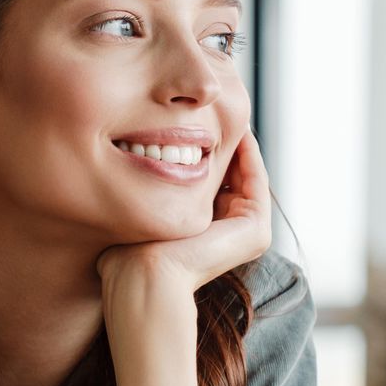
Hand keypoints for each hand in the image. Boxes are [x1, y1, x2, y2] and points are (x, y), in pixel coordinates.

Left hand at [95, 124, 272, 298]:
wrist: (143, 276)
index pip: (212, 181)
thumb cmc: (129, 251)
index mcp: (209, 233)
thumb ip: (148, 190)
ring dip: (236, 142)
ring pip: (244, 174)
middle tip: (208, 109)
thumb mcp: (141, 210)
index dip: (203, 149)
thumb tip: (131, 159)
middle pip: (230, 176)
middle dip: (221, 143)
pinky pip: (255, 178)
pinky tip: (232, 126)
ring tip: (221, 110)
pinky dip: (246, 151)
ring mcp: (249, 235)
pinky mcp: (256, 230)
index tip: (189, 119)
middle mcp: (233, 235)